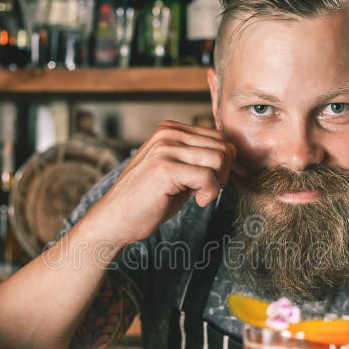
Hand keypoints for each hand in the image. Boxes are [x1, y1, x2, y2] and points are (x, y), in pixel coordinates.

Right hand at [82, 120, 235, 247]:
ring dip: (217, 183)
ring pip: (220, 159)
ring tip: (199, 195)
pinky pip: (208, 177)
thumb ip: (199, 158)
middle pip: (223, 146)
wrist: (116, 219)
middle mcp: (168, 133)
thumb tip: (233, 151)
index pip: (218, 137)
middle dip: (223, 173)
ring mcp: (165, 149)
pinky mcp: (165, 168)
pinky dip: (210, 193)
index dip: (221, 163)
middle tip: (204, 191)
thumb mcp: (177, 171)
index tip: (205, 182)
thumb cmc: (148, 200)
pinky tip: (196, 201)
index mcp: (170, 129)